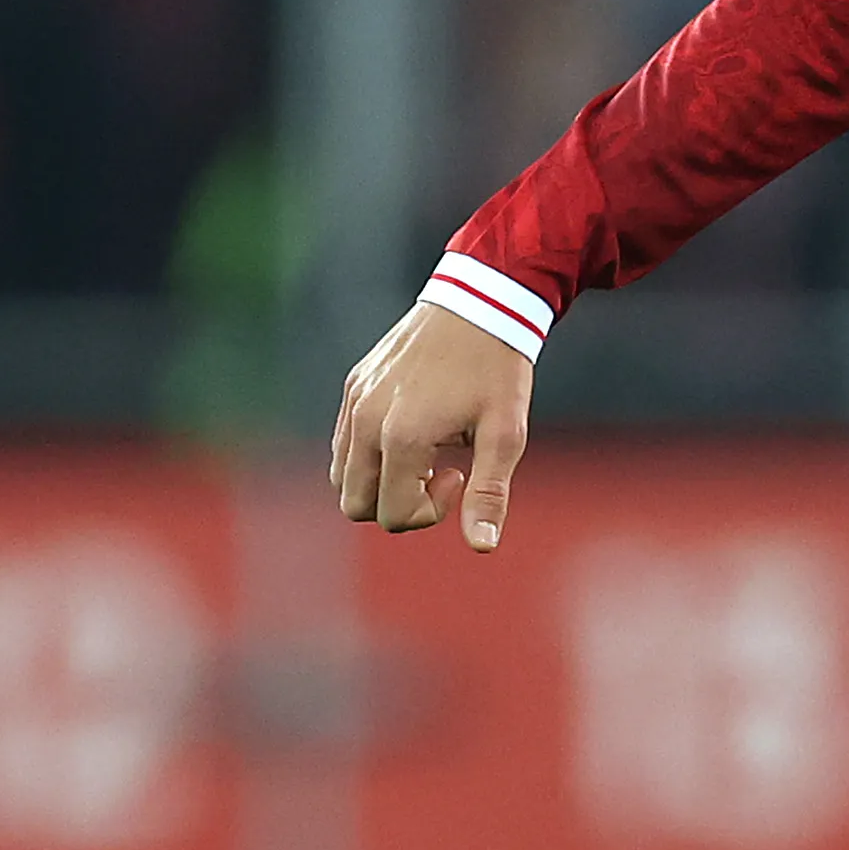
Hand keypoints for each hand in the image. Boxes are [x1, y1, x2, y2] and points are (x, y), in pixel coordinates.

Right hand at [328, 299, 533, 548]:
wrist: (480, 303)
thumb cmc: (498, 371)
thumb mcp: (506, 435)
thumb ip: (490, 494)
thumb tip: (482, 546)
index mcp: (402, 438)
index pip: (393, 514)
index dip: (430, 511)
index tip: (460, 476)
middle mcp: (366, 421)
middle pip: (356, 505)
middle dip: (397, 505)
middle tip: (439, 472)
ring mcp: (355, 402)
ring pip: (342, 477)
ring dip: (379, 482)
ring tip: (424, 453)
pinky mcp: (353, 385)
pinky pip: (343, 442)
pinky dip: (369, 455)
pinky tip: (411, 432)